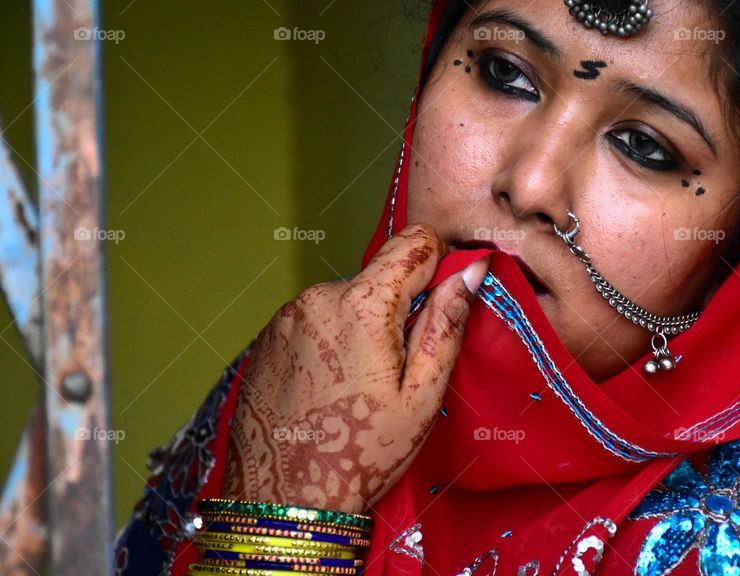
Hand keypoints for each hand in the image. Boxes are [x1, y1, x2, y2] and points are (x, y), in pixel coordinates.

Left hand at [222, 223, 488, 512]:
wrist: (283, 500)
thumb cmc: (360, 455)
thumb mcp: (421, 395)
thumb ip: (446, 323)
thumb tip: (471, 270)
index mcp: (363, 305)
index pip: (414, 242)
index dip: (437, 263)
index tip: (442, 298)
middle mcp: (318, 297)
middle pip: (378, 278)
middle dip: (396, 310)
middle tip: (395, 371)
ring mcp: (286, 317)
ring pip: (345, 301)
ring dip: (360, 327)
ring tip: (357, 387)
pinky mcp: (266, 337)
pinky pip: (313, 322)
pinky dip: (329, 342)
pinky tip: (329, 388)